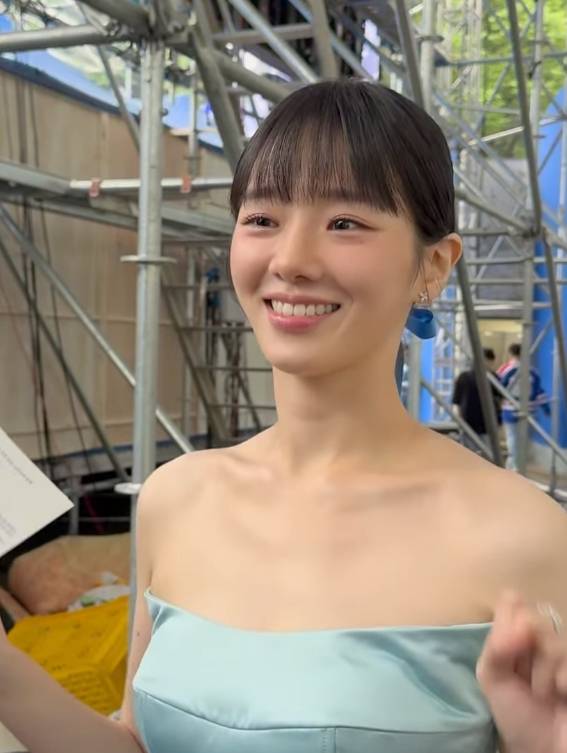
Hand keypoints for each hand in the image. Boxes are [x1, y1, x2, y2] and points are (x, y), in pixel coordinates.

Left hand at [477, 591, 566, 752]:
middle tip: (524, 677)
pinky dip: (562, 678)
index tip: (505, 645)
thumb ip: (496, 645)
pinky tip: (561, 694)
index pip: (514, 604)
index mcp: (517, 636)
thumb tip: (516, 616)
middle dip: (524, 648)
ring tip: (542, 694)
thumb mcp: (492, 678)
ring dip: (543, 672)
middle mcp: (543, 639)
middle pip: (535, 618)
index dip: (509, 617)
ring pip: (554, 641)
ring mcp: (563, 655)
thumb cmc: (516, 714)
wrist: (542, 749)